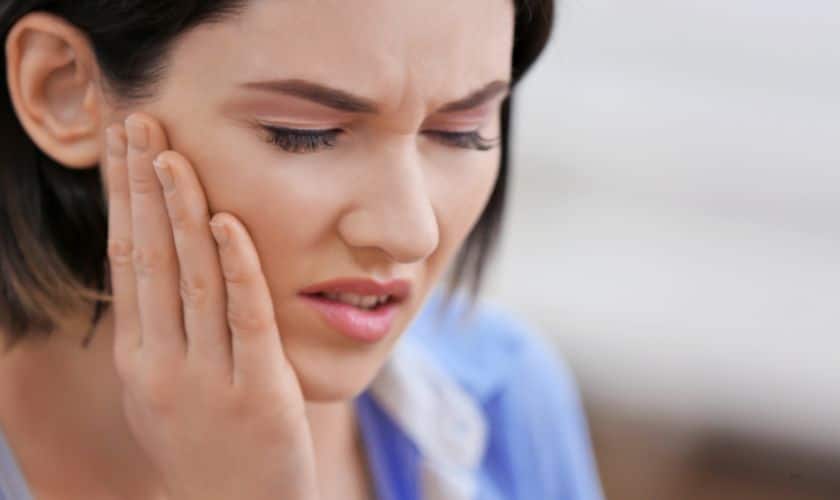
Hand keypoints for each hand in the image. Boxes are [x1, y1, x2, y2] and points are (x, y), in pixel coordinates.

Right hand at [104, 112, 319, 499]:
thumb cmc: (206, 445)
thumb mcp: (166, 389)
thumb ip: (160, 331)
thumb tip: (155, 265)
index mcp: (140, 357)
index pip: (126, 260)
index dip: (122, 199)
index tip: (120, 144)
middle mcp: (163, 363)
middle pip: (148, 258)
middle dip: (140, 186)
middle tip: (137, 119)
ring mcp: (210, 379)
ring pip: (191, 280)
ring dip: (180, 212)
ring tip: (173, 152)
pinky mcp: (260, 393)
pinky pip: (245, 319)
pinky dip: (237, 267)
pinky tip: (226, 221)